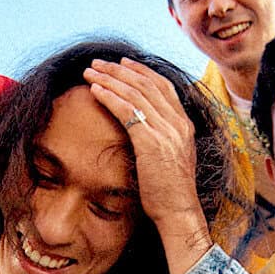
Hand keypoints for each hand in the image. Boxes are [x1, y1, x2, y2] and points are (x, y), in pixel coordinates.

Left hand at [82, 58, 207, 239]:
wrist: (178, 210)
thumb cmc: (171, 191)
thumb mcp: (173, 158)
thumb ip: (165, 139)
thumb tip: (149, 132)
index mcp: (184, 125)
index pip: (163, 87)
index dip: (141, 72)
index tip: (123, 63)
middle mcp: (177, 123)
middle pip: (146, 84)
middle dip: (120, 70)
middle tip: (99, 63)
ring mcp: (165, 131)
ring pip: (135, 93)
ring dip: (110, 79)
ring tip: (91, 72)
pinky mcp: (150, 142)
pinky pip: (126, 111)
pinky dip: (109, 96)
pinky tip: (95, 90)